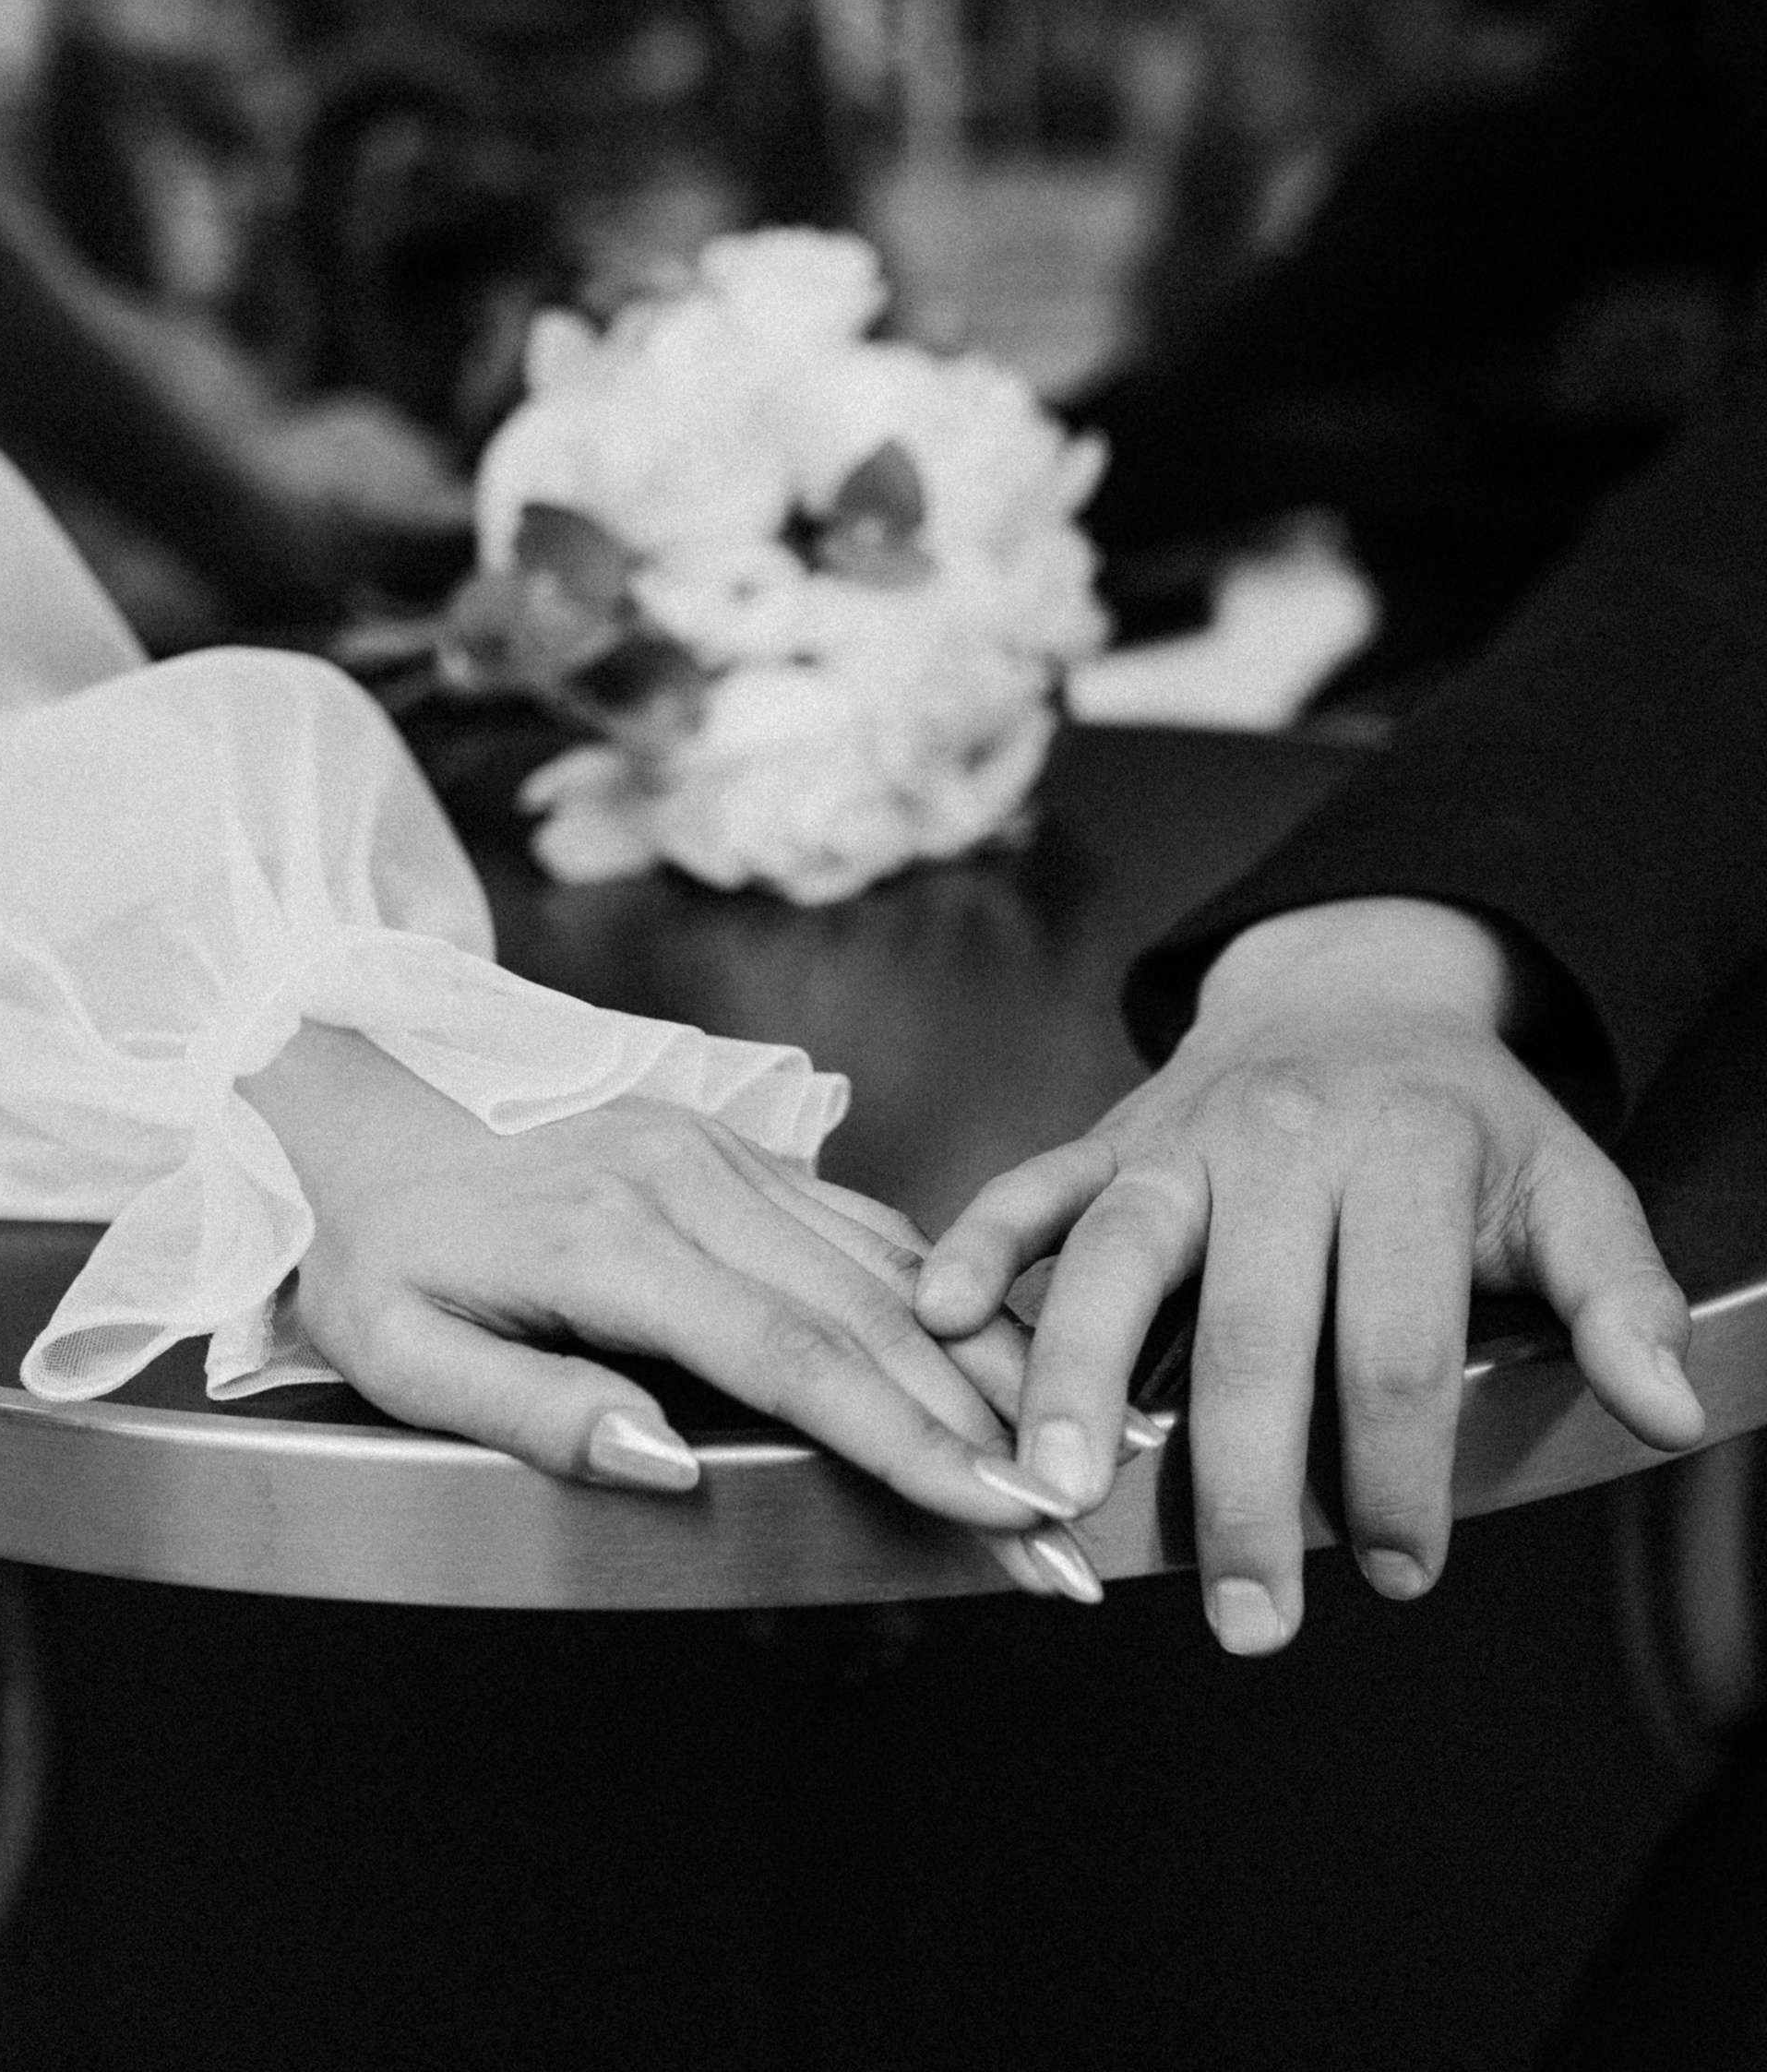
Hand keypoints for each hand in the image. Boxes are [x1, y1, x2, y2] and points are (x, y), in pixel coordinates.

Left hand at [240, 1024, 1102, 1598]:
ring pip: (892, 1265)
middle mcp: (694, 1184)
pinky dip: (944, 1291)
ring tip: (1063, 1444)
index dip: (911, 1444)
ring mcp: (726, 1157)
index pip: (800, 1360)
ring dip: (986, 1359)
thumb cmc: (382, 1248)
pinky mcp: (739, 1150)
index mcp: (617, 1242)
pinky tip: (994, 1346)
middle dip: (983, 1425)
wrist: (367, 1106)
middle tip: (1065, 1518)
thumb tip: (668, 1466)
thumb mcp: (403, 1353)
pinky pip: (866, 1222)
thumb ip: (535, 1409)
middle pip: (876, 1316)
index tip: (998, 1510)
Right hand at [917, 899, 1705, 1651]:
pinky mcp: (1108, 1134)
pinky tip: (939, 1312)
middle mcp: (1282, 1136)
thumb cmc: (1462, 1117)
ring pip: (1117, 1254)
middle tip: (1248, 1618)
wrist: (1356, 986)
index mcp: (1403, 1150)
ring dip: (1076, 1373)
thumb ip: (1621, 1295)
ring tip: (1057, 1489)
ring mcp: (1179, 1133)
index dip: (1399, 1471)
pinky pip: (1031, 1184)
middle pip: (1251, 1326)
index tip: (1405, 1569)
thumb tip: (1667, 1411)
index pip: (1392, 1338)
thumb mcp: (1569, 1185)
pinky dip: (979, 1242)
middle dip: (1245, 1488)